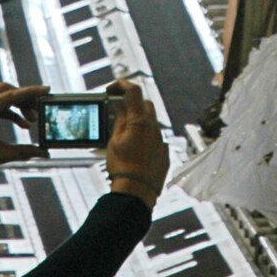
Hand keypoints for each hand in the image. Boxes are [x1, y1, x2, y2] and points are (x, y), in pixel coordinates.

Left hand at [0, 82, 45, 198]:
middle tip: (40, 111)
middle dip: (25, 99)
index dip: (31, 93)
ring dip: (17, 105)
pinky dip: (9, 111)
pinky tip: (22, 124)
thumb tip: (45, 153)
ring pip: (1, 95)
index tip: (47, 90)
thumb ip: (24, 151)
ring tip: (32, 120)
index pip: (10, 95)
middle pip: (6, 90)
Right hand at [103, 80, 167, 206]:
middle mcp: (153, 128)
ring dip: (138, 122)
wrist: (137, 191)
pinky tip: (135, 148)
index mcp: (139, 121)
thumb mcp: (114, 140)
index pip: (133, 91)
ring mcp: (160, 140)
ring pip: (151, 122)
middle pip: (145, 104)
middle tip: (117, 109)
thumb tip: (119, 104)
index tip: (112, 89)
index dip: (122, 85)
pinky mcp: (164, 153)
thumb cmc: (123, 167)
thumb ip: (119, 119)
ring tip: (124, 133)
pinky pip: (155, 138)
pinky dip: (145, 138)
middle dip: (131, 103)